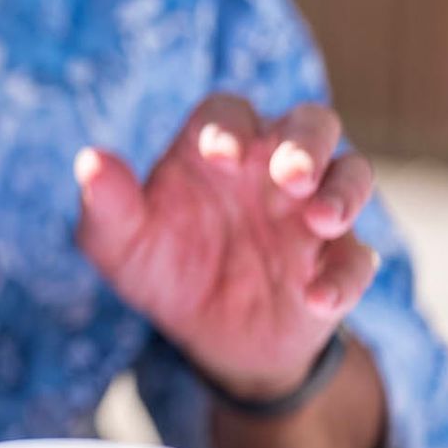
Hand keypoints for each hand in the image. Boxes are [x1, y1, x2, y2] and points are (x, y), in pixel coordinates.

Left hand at [76, 96, 378, 399]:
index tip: (219, 155)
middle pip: (311, 123)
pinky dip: (344, 275)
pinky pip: (358, 258)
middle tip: (289, 174)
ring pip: (352, 174)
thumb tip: (89, 159)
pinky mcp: (337, 260)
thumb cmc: (162, 266)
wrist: (205, 336)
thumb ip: (106, 203)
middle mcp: (271, 167)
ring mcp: (310, 211)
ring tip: (319, 222)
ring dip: (343, 192)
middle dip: (306, 142)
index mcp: (216, 149)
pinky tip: (316, 298)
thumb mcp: (119, 244)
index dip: (228, 124)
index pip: (229, 111)